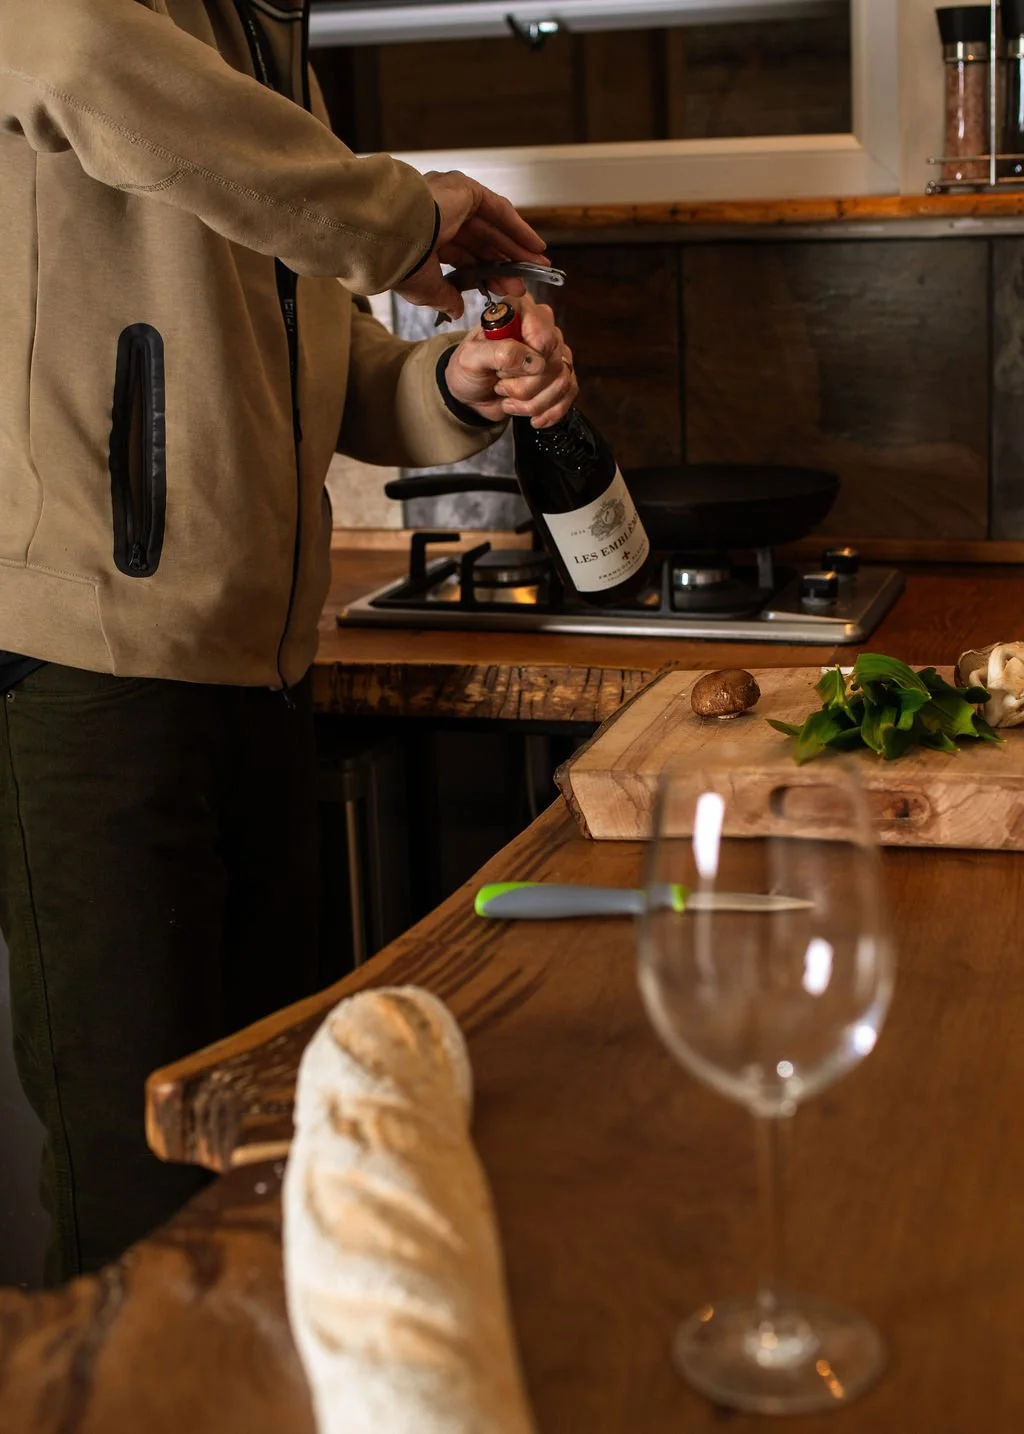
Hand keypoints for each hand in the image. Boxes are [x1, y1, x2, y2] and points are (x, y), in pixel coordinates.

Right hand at [395, 170, 547, 319]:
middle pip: (482, 242)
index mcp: (427, 237)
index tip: (502, 290)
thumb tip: (455, 311)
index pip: (464, 256)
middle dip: (504, 264)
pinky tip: (534, 245)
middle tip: (523, 282)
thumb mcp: (424, 287)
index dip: (485, 273)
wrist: (391, 234)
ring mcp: (453, 199)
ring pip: (493, 227)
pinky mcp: (466, 190)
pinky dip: (517, 227)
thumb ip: (444, 296)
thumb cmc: (398, 261)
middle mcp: (440, 214)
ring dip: (516, 247)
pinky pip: (499, 210)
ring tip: (537, 266)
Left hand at [444, 293, 577, 428]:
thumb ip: (498, 352)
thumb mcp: (470, 358)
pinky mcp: (560, 374)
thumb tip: (534, 361)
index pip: (543, 333)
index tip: (502, 371)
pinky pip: (570, 393)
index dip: (527, 358)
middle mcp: (542, 327)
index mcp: (520, 311)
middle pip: (552, 362)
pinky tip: (534, 417)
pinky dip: (550, 411)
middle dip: (524, 386)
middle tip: (500, 386)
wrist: (472, 396)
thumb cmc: (468, 370)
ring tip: (509, 401)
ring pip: (561, 381)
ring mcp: (554, 352)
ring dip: (533, 403)